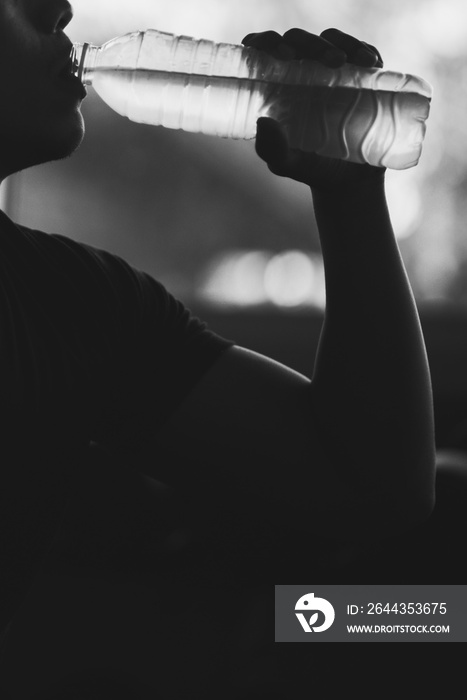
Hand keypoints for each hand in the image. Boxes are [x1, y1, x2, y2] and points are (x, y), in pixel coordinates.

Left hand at [242, 28, 385, 190]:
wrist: (350, 182)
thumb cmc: (311, 169)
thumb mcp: (287, 164)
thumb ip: (272, 149)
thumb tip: (263, 122)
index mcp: (278, 87)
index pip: (266, 51)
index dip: (267, 43)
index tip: (280, 55)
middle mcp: (304, 73)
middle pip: (299, 41)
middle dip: (308, 43)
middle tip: (322, 62)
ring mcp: (334, 72)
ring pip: (330, 41)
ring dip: (337, 43)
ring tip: (344, 62)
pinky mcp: (363, 77)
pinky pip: (363, 52)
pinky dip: (365, 51)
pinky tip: (369, 63)